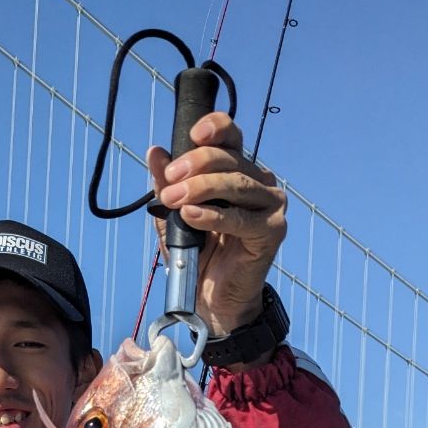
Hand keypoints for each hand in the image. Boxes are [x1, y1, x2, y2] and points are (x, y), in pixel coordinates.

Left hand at [147, 113, 285, 337]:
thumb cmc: (198, 254)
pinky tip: (191, 215)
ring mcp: (270, 205)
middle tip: (169, 182)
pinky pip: (241, 218)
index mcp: (238, 170)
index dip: (215, 128)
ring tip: (175, 199)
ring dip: (201, 188)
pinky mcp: (272, 231)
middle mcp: (259, 182)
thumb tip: (155, 151)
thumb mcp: (174, 215)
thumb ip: (166, 184)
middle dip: (195, 165)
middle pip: (230, 159)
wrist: (213, 298)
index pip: (232, 136)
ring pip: (236, 184)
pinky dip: (214, 216)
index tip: (192, 135)